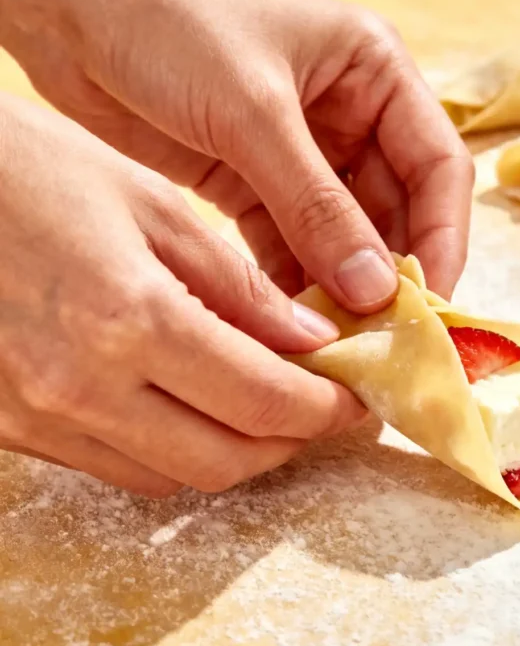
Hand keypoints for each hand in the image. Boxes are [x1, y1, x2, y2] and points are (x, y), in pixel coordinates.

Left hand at [0, 0, 473, 306]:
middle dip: (390, 274)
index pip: (439, 166)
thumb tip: (375, 291)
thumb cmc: (167, 22)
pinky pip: (292, 246)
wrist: (64, 7)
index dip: (443, 237)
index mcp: (375, 73)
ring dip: (342, 288)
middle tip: (383, 339)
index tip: (431, 303)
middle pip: (397, 211)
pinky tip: (291, 325)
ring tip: (337, 344)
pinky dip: (294, 285)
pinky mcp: (255, 184)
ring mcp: (304, 154)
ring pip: (346, 237)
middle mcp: (351, 116)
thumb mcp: (254, 113)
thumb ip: (317, 206)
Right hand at [0, 94, 364, 496]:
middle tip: (323, 406)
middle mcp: (80, 387)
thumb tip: (312, 340)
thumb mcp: (149, 204)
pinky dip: (174, 449)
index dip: (328, 408)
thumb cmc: (26, 169)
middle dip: (291, 442)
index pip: (265, 400)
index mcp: (128, 320)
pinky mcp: (10, 430)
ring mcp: (37, 418)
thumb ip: (237, 284)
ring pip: (173, 477)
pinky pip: (117, 467)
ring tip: (268, 406)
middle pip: (226, 461)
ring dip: (235, 452)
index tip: (359, 397)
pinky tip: (196, 407)